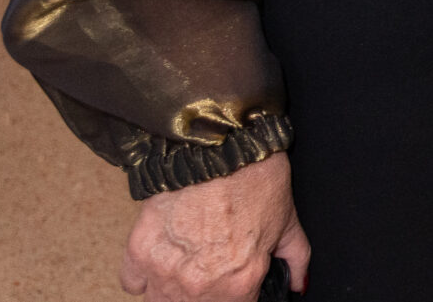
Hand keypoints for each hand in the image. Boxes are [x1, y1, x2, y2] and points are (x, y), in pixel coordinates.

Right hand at [121, 152, 306, 299]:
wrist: (219, 145)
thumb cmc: (255, 178)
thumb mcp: (288, 220)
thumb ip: (295, 259)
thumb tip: (299, 282)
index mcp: (240, 282)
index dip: (238, 297)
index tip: (236, 287)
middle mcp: (199, 285)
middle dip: (206, 296)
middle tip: (212, 270)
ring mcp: (164, 272)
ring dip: (174, 292)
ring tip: (189, 267)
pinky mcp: (138, 252)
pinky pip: (134, 283)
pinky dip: (144, 276)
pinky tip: (163, 258)